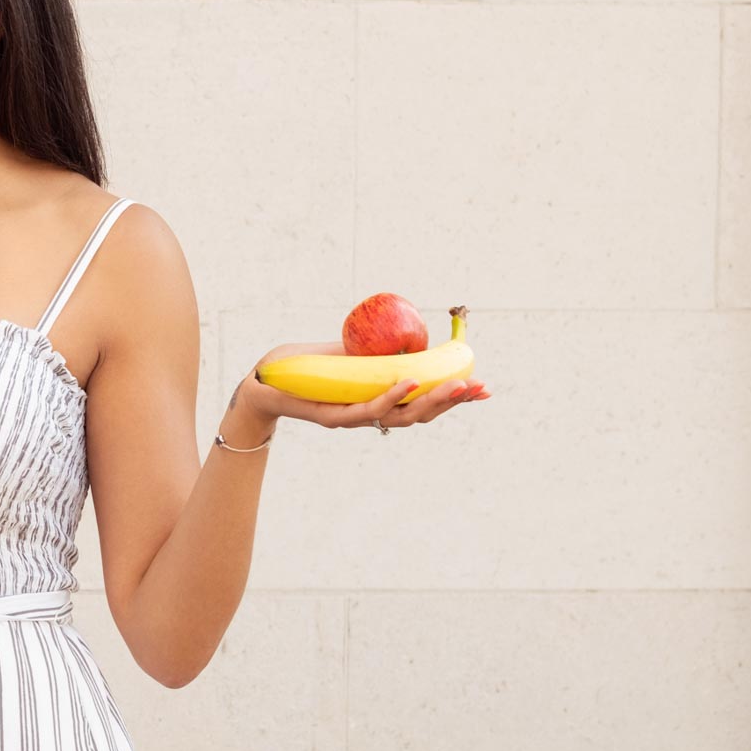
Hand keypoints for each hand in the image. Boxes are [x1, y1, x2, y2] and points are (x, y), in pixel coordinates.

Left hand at [240, 341, 489, 430]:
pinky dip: (392, 396)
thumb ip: (380, 349)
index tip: (484, 388)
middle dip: (452, 402)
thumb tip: (415, 332)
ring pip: (399, 416)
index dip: (453, 399)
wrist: (267, 376)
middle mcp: (369, 415)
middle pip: (419, 416)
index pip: (423, 405)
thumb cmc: (310, 364)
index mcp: (379, 401)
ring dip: (430, 400)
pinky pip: (367, 409)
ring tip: (455, 385)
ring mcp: (353, 418)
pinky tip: (409, 381)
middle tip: (479, 388)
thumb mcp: (352, 351)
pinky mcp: (333, 416)